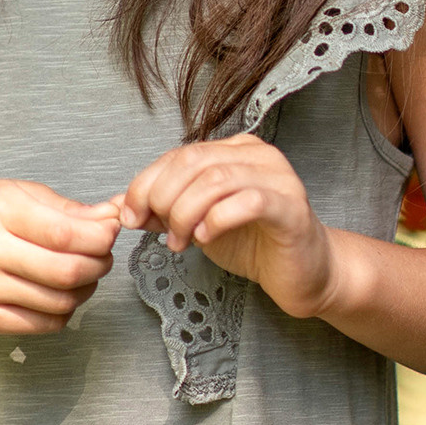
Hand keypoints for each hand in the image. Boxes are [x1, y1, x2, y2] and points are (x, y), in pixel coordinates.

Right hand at [0, 179, 123, 338]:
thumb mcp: (22, 195)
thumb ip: (71, 208)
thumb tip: (116, 214)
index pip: (65, 233)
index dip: (101, 237)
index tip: (112, 232)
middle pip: (66, 271)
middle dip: (99, 264)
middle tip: (103, 256)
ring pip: (61, 301)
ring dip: (86, 288)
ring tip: (84, 273)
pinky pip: (45, 324)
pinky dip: (66, 311)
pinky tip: (63, 293)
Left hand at [117, 135, 336, 318]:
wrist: (304, 274)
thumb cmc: (255, 244)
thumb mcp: (197, 223)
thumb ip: (164, 209)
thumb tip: (121, 205)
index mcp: (235, 150)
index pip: (179, 155)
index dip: (146, 184)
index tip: (131, 217)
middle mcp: (258, 156)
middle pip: (193, 162)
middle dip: (163, 199)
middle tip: (158, 232)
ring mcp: (278, 179)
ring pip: (215, 180)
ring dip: (185, 214)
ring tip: (180, 242)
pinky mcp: (291, 208)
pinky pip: (246, 202)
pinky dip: (216, 220)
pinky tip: (206, 238)